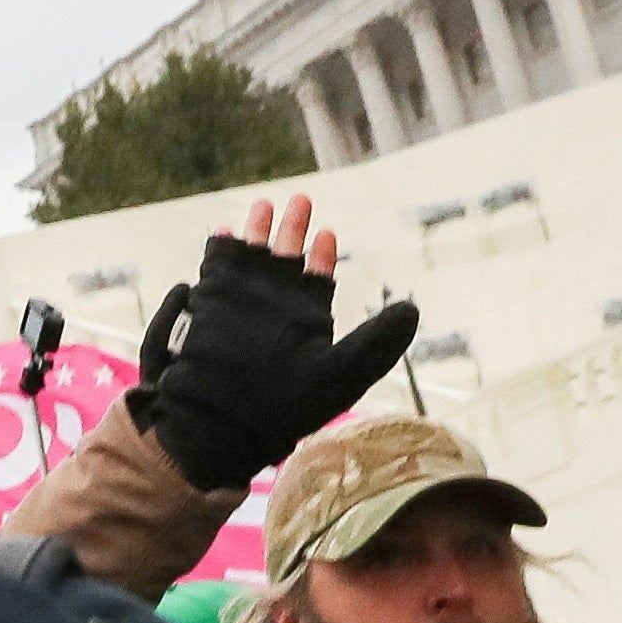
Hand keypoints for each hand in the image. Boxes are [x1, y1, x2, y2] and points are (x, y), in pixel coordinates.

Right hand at [127, 195, 423, 492]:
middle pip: (286, 257)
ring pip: (251, 255)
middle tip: (301, 199)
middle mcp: (275, 308)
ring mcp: (241, 303)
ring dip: (258, 229)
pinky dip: (222, 245)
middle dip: (293, 227)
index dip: (323, 253)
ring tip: (263, 205)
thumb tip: (412, 309)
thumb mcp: (345, 371)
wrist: (224, 423)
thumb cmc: (287, 406)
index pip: (318, 278)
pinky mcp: (209, 303)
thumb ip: (379, 341)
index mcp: (307, 319)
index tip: (328, 233)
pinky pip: (216, 266)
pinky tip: (227, 230)